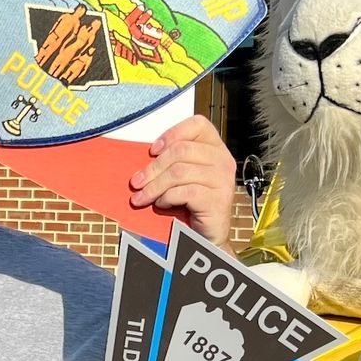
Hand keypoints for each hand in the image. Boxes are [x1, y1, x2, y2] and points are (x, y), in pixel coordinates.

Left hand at [129, 115, 237, 246]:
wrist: (205, 235)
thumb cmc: (190, 203)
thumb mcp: (181, 176)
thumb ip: (171, 161)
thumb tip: (142, 154)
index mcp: (216, 148)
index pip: (198, 124)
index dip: (173, 133)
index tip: (152, 150)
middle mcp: (223, 160)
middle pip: (182, 150)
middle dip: (153, 167)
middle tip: (136, 182)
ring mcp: (223, 180)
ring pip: (179, 172)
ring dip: (154, 186)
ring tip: (143, 197)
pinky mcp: (218, 200)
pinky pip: (185, 192)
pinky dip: (167, 198)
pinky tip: (162, 204)